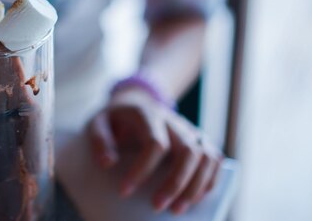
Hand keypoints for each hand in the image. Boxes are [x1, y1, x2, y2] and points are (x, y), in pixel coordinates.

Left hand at [87, 87, 222, 213]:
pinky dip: (210, 180)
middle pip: (187, 151)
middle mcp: (173, 121)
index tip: (124, 191)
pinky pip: (214, 159)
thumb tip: (108, 163)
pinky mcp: (198, 140)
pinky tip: (195, 199)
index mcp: (148, 114)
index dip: (142, 170)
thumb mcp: (98, 122)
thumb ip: (100, 140)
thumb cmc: (116, 118)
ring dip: (196, 186)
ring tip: (177, 210)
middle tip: (157, 207)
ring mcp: (189, 130)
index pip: (154, 143)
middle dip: (175, 183)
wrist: (135, 101)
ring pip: (206, 156)